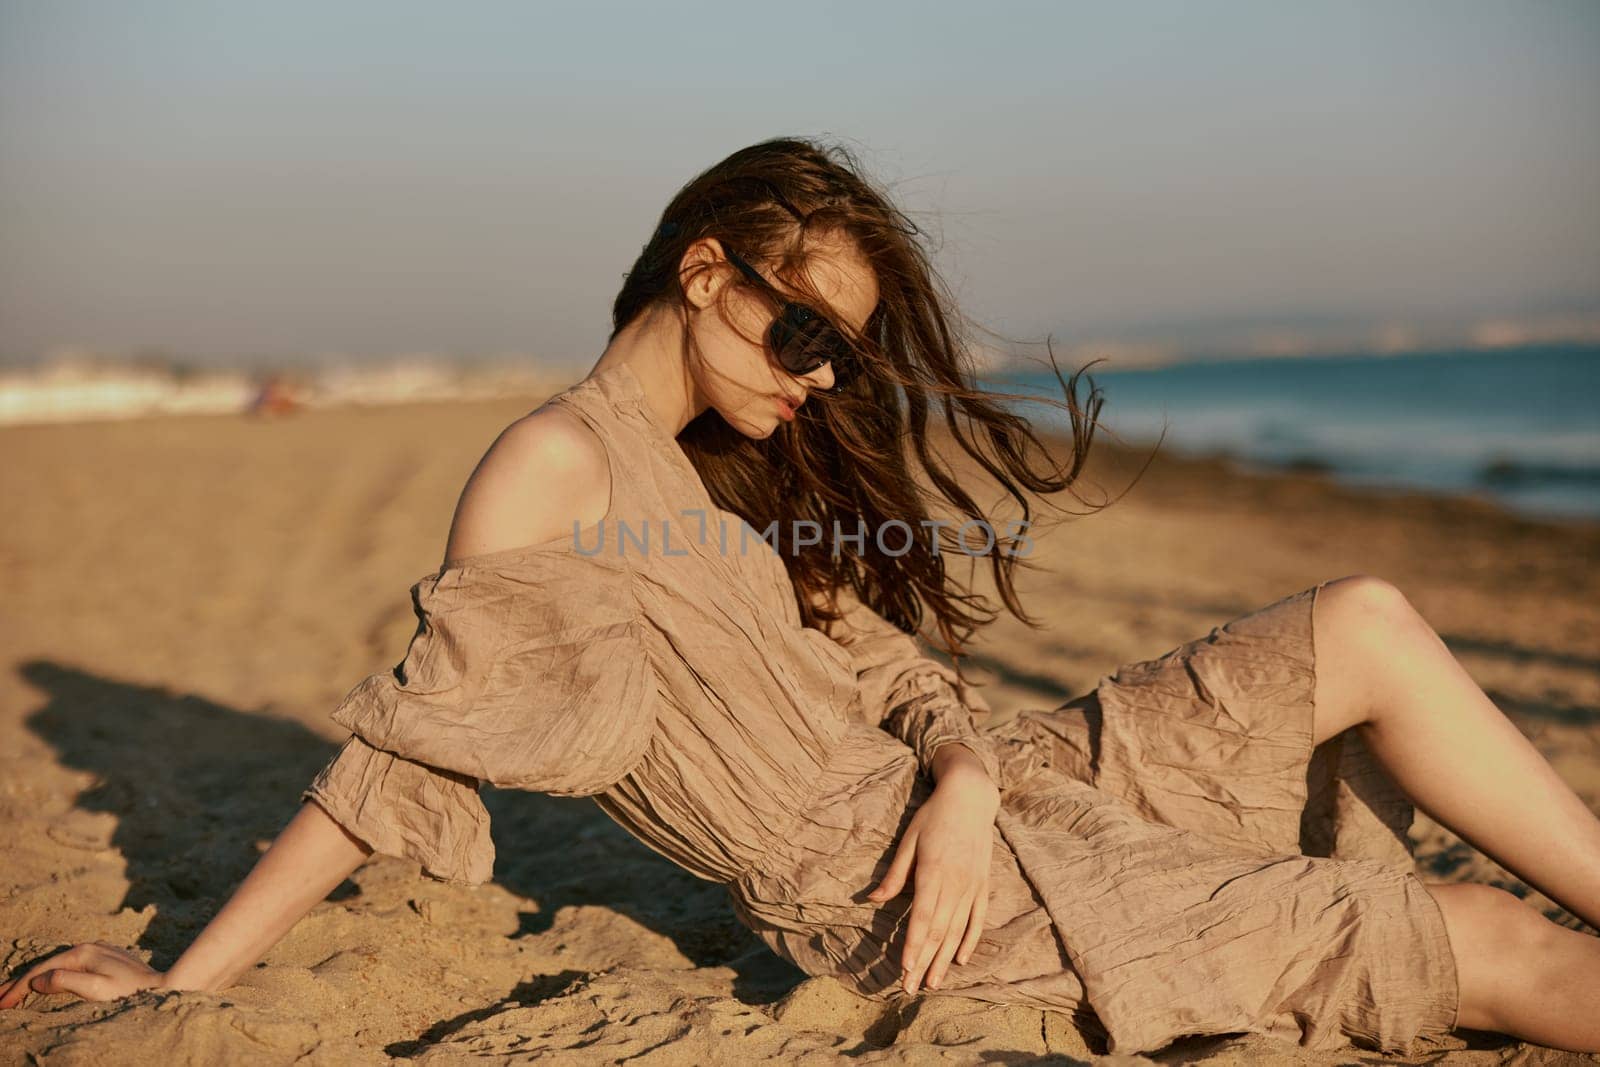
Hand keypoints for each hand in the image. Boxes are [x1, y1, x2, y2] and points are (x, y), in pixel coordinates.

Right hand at [0, 942, 164, 1007]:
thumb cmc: (130, 991)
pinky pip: (69, 967)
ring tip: (15, 993)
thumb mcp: (96, 988)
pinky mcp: (105, 960)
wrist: (162, 985)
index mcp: (83, 953)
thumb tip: (38, 981)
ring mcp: (97, 952)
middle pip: (46, 965)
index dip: (18, 987)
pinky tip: (46, 984)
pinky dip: (52, 976)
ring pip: (57, 965)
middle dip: (20, 982)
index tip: (1, 1003)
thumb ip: (65, 982)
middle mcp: (89, 947)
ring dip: (35, 979)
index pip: (41, 970)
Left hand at [866, 756, 999, 994]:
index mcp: (934, 872)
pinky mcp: (983, 885)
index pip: (923, 917)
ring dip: (944, 959)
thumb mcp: (909, 840)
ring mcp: (972, 886)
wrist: (971, 797)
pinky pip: (978, 919)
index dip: (914, 945)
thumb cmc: (934, 816)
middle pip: (939, 931)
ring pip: (958, 931)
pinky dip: (970, 941)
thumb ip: (894, 873)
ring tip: (932, 984)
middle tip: (911, 989)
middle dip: (924, 962)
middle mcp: (955, 884)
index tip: (905, 968)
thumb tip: (872, 899)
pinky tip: (960, 959)